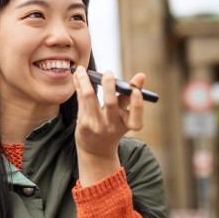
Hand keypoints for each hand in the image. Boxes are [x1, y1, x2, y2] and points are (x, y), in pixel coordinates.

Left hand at [73, 69, 145, 185]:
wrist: (96, 149)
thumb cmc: (114, 125)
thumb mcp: (125, 114)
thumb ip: (131, 95)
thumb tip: (141, 75)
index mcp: (128, 125)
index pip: (136, 117)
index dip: (137, 105)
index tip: (135, 92)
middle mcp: (112, 127)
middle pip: (110, 103)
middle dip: (108, 85)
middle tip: (108, 72)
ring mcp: (96, 126)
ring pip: (89, 97)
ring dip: (85, 80)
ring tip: (82, 68)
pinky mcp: (83, 124)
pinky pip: (80, 99)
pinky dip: (79, 85)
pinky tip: (77, 75)